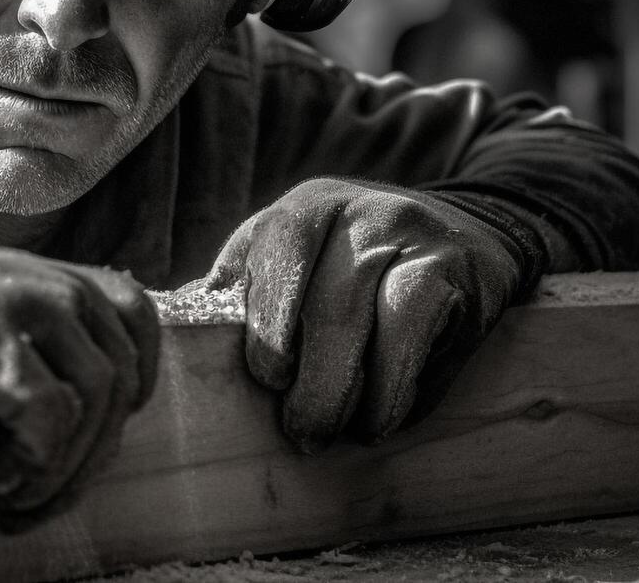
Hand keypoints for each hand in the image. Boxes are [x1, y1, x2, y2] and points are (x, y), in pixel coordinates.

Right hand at [0, 247, 158, 526]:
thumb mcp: (2, 322)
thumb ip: (54, 353)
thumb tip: (93, 447)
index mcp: (68, 279)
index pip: (137, 331)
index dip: (126, 396)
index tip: (82, 438)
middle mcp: (60, 285)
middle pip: (117, 387)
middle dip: (82, 463)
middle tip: (33, 503)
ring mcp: (31, 305)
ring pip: (90, 408)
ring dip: (51, 470)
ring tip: (2, 491)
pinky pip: (48, 418)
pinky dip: (21, 461)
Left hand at [202, 179, 535, 451]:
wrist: (464, 235)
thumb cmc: (354, 264)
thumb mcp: (298, 259)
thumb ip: (246, 289)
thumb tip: (174, 339)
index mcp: (307, 206)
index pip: (278, 252)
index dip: (268, 320)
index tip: (266, 379)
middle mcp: (362, 211)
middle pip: (327, 302)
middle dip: (310, 380)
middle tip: (300, 432)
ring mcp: (413, 236)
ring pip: (375, 319)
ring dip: (350, 391)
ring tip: (334, 432)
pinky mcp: (457, 270)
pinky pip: (418, 333)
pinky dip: (394, 387)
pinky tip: (380, 418)